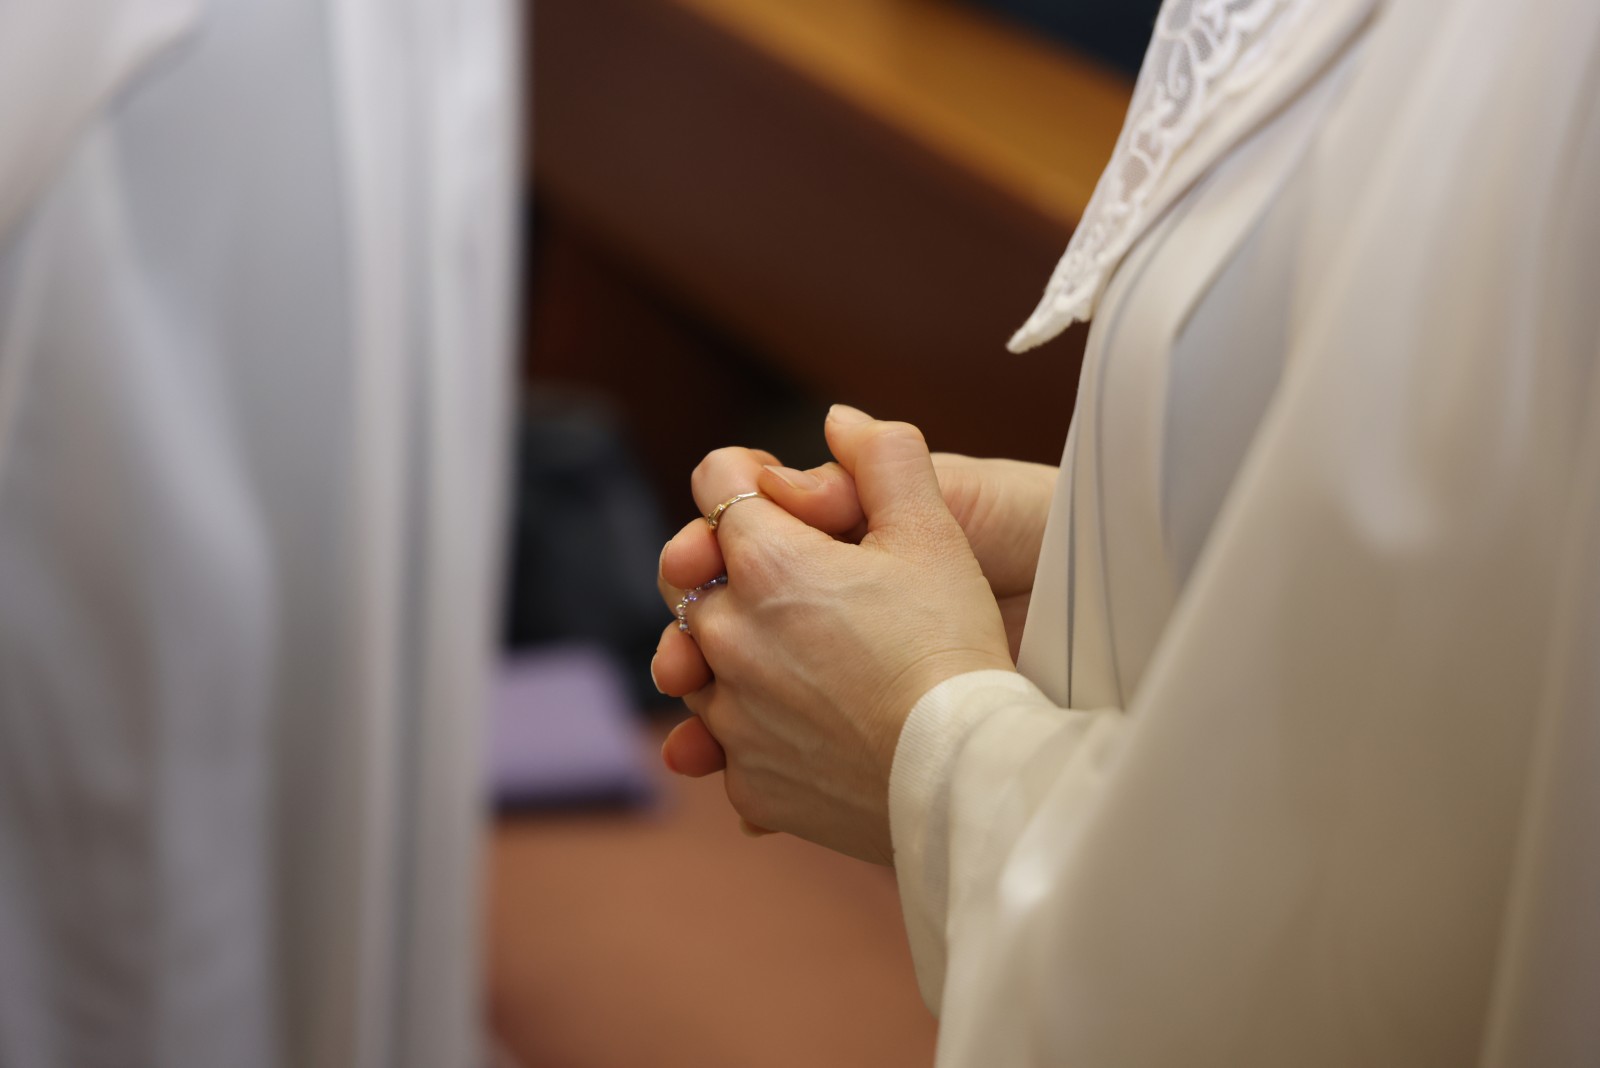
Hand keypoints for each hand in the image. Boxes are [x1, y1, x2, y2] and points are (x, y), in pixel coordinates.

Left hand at [651, 407, 1014, 862]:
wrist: (967, 773)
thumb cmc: (951, 646)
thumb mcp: (934, 531)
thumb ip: (885, 457)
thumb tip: (839, 420)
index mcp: (765, 563)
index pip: (715, 482)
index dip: (749, 479)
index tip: (787, 503)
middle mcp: (726, 637)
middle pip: (693, 578)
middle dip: (733, 572)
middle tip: (802, 587)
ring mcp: (731, 717)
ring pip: (701, 664)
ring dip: (735, 654)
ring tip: (808, 662)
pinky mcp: (749, 781)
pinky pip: (728, 744)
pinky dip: (757, 731)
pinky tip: (814, 729)